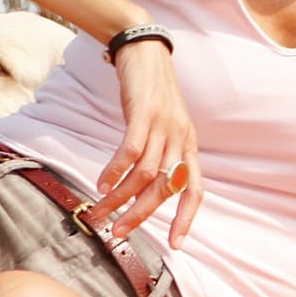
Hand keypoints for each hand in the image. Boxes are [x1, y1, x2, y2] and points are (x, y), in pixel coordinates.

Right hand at [94, 36, 202, 245]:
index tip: (174, 244)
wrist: (144, 52)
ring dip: (121, 197)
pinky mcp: (144, 113)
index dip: (186, 217)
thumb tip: (142, 190)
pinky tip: (101, 183)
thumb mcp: (163, 128)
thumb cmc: (151, 95)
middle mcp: (180, 138)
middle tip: (118, 232)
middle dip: (140, 214)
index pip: (195, 189)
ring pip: (145, 174)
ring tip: (100, 210)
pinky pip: (131, 150)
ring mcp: (164, 125)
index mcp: (188, 145)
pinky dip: (116, 170)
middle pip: (165, 188)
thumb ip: (158, 156)